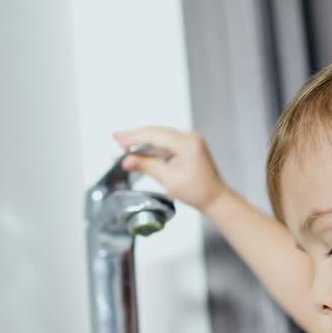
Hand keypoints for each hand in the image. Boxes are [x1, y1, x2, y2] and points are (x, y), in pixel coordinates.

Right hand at [112, 127, 228, 213]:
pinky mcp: (186, 148)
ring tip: (122, 146)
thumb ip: (147, 166)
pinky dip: (151, 149)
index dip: (134, 136)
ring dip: (141, 143)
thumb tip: (127, 160)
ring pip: (159, 138)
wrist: (215, 199)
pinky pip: (165, 144)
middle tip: (116, 138)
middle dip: (135, 137)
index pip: (155, 135)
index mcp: (187, 143)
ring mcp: (188, 142)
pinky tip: (138, 152)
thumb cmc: (199, 192)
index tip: (118, 138)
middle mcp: (189, 138)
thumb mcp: (169, 180)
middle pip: (156, 133)